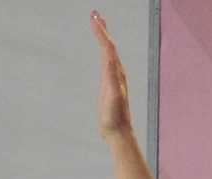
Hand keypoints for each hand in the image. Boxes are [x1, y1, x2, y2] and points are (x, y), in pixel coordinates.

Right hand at [91, 10, 132, 140]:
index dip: (100, 31)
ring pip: (109, 52)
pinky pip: (107, 62)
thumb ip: (111, 77)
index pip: (108, 47)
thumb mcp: (112, 95)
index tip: (93, 17)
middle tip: (94, 13)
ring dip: (103, 37)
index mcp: (116, 72)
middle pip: (109, 45)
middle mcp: (117, 72)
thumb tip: (109, 58)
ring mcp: (113, 78)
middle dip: (102, 29)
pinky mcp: (109, 85)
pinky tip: (103, 51)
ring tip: (98, 24)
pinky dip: (104, 51)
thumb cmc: (114, 116)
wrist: (118, 132)